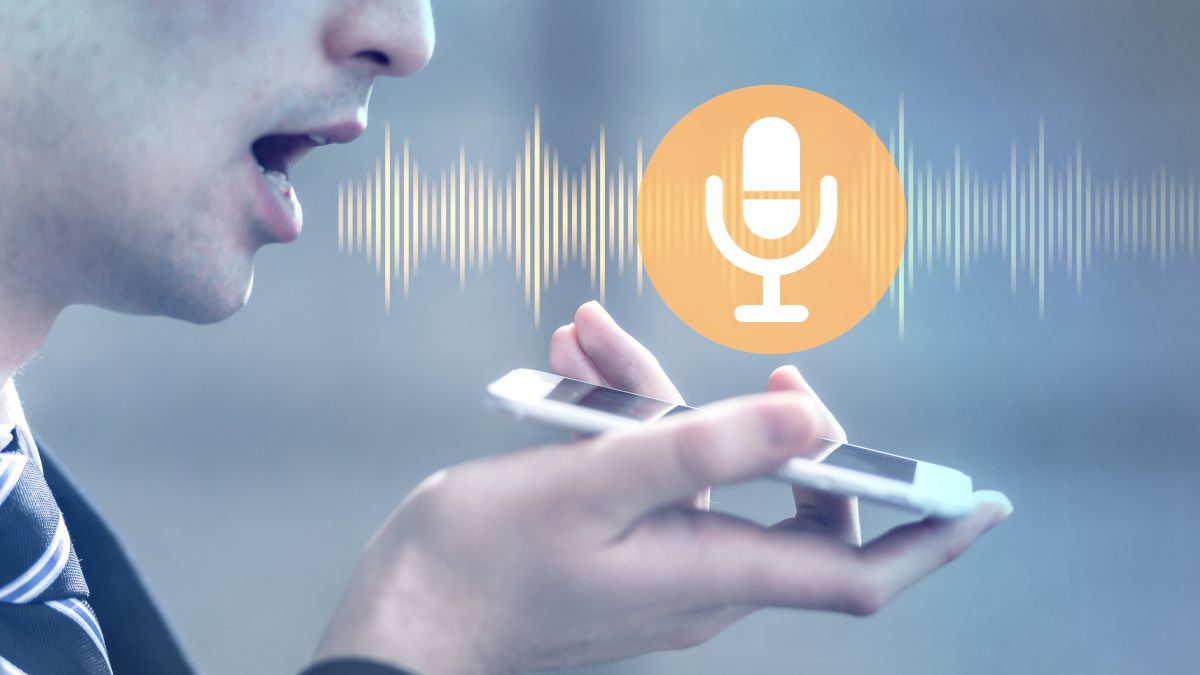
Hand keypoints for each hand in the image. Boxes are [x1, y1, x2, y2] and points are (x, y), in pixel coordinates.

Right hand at [314, 302, 1011, 674]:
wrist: (399, 631)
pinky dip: (623, 426)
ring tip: (589, 347)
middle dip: (774, 426)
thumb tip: (812, 421)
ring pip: (696, 472)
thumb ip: (703, 450)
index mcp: (710, 570)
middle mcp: (699, 578)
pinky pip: (649, 483)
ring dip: (658, 403)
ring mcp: (656, 569)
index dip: (927, 538)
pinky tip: (574, 375)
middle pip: (777, 498)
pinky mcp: (617, 555)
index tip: (982, 505)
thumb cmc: (481, 567)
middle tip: (767, 374)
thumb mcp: (592, 487)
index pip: (857, 570)